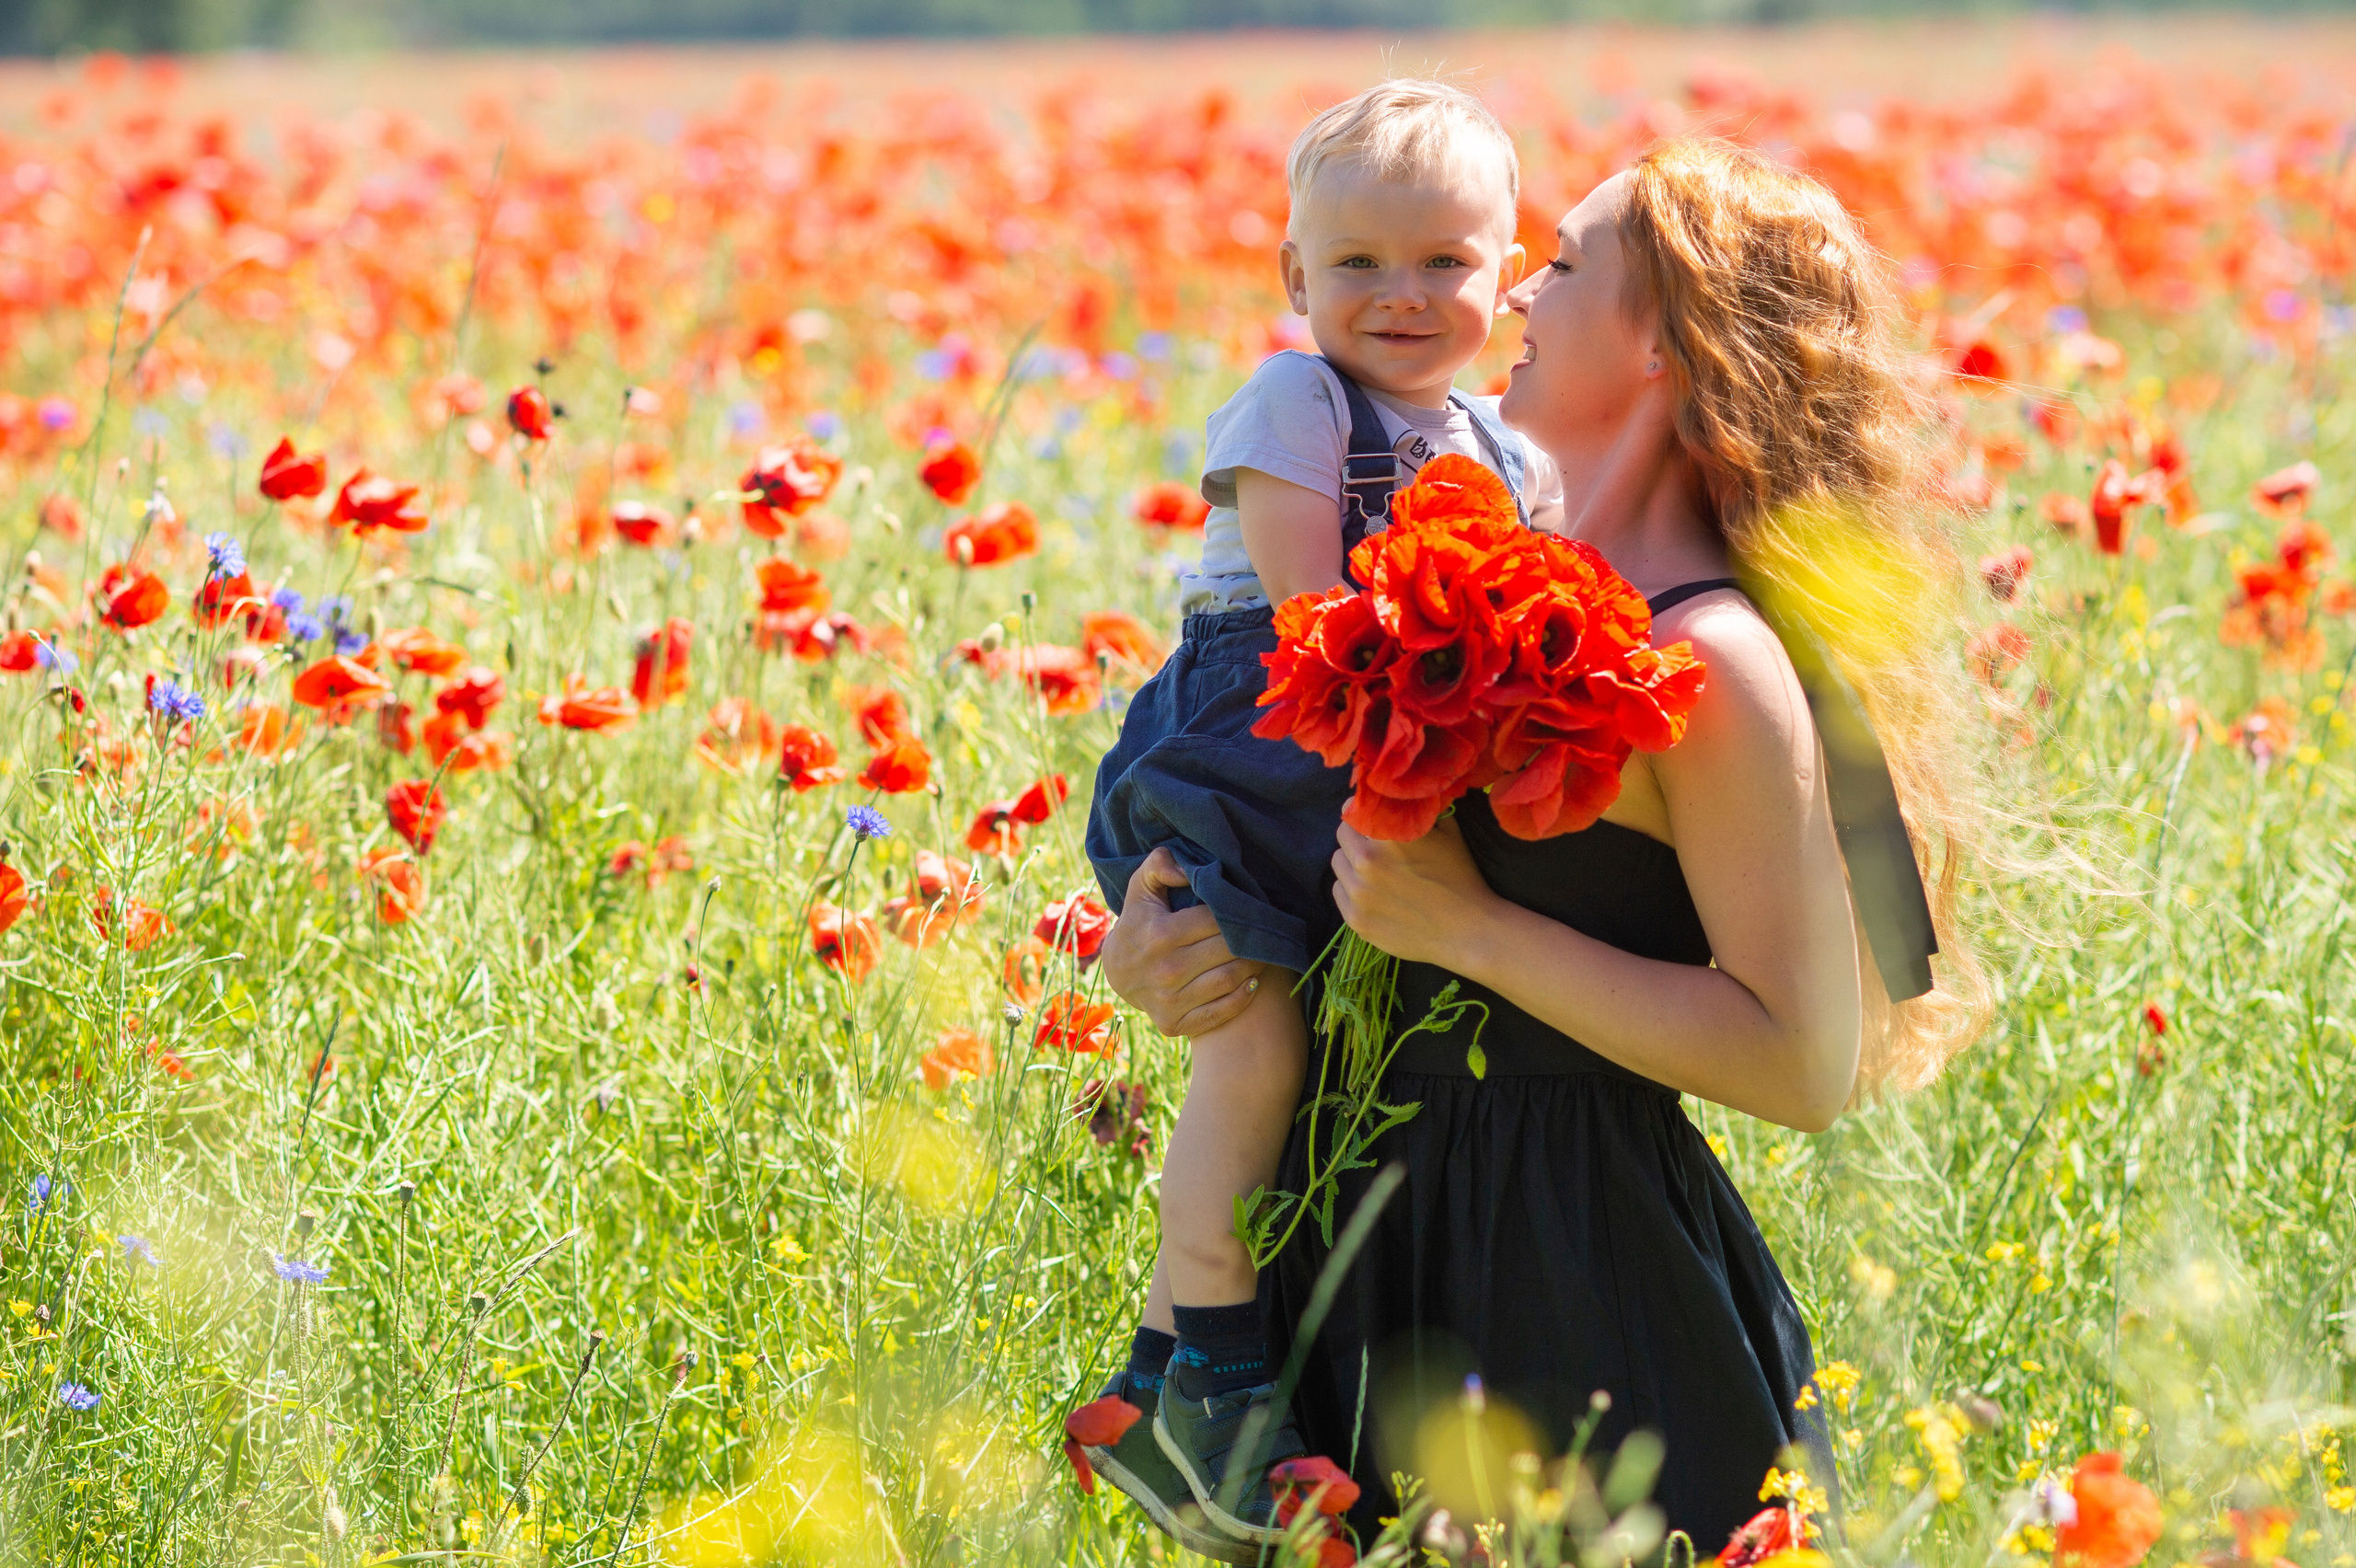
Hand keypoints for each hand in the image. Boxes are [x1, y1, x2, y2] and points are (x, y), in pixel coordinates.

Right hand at [1098, 848, 1262, 1037]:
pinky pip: (1221, 1013)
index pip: (1215, 919)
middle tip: (1268, 931)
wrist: (1117, 972)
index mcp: (1160, 934)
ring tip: (1264, 953)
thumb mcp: (1140, 888)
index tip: (1252, 908)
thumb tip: (1185, 868)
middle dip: (1252, 938)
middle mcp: (1165, 969)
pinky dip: (1243, 997)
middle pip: (1227, 949)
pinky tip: (1253, 982)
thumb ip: (1160, 865)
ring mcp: (1169, 1000)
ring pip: (1229, 979)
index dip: (1237, 911)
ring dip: (1254, 965)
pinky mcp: (1174, 1024)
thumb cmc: (1138, 922)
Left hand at [1331, 814, 1496, 968]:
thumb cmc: (1461, 878)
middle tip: (1376, 847)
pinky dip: (1351, 890)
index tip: (1374, 818)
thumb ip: (1420, 811)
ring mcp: (1359, 893)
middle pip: (1343, 834)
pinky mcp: (1355, 919)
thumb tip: (1403, 794)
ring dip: (1352, 863)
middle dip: (1357, 836)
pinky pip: (1339, 892)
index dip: (1366, 811)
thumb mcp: (1448, 832)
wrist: (1468, 931)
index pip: (1356, 809)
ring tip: (1377, 872)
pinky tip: (1375, 894)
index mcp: (1389, 835)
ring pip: (1338, 863)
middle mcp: (1367, 861)